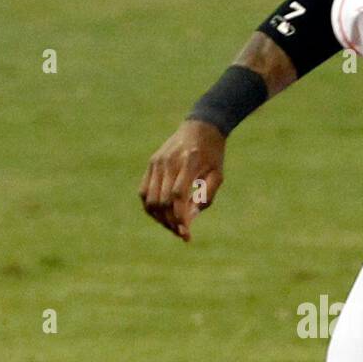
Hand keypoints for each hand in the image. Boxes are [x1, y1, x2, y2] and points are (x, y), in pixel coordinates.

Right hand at [139, 120, 225, 240]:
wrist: (201, 127)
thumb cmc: (213, 154)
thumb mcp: (218, 175)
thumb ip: (205, 198)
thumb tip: (188, 220)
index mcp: (189, 162)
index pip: (178, 196)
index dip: (180, 217)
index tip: (187, 234)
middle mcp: (169, 162)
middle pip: (162, 201)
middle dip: (171, 222)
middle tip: (182, 234)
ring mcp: (157, 162)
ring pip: (150, 199)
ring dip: (160, 218)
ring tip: (173, 227)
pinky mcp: (151, 164)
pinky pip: (144, 192)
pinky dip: (151, 207)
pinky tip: (162, 215)